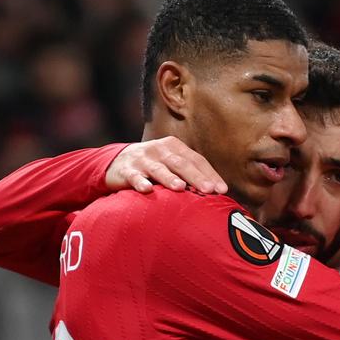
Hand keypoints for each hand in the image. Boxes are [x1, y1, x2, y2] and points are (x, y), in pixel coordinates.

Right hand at [106, 136, 227, 194]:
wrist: (117, 161)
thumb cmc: (154, 166)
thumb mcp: (172, 164)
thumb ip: (191, 174)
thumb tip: (218, 192)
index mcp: (175, 147)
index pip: (196, 160)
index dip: (210, 174)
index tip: (222, 190)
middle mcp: (160, 150)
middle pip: (180, 163)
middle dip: (195, 177)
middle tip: (208, 190)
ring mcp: (142, 159)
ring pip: (158, 169)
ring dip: (169, 178)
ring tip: (180, 188)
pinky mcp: (126, 170)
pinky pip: (134, 176)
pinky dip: (140, 182)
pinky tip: (147, 190)